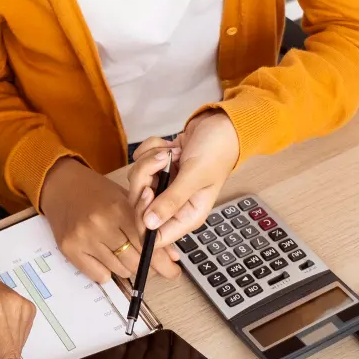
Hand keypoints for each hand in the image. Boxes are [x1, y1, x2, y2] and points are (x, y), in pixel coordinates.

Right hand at [39, 158, 179, 285]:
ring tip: (122, 253)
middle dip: (146, 265)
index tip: (172, 270)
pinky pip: (99, 276)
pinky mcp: (69, 249)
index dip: (162, 260)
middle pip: (135, 261)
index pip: (147, 243)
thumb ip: (149, 225)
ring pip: (119, 270)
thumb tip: (172, 257)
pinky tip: (105, 257)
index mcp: (117, 208)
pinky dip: (107, 272)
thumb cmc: (95, 190)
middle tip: (149, 263)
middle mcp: (100, 224)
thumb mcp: (126, 199)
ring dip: (126, 267)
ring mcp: (83, 238)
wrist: (60, 184)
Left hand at [127, 110, 240, 246]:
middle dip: (145, 178)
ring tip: (170, 151)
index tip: (148, 192)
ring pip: (137, 180)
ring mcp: (164, 185)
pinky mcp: (157, 168)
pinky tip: (169, 145)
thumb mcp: (195, 176)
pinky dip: (150, 149)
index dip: (142, 219)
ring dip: (149, 160)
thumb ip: (171, 200)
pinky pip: (139, 161)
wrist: (221, 123)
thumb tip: (149, 225)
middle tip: (163, 161)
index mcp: (187, 215)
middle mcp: (174, 205)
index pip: (155, 235)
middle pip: (139, 205)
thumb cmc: (217, 151)